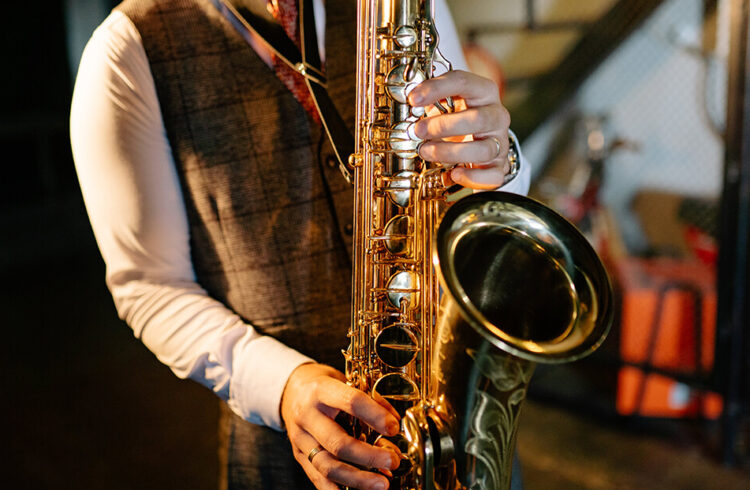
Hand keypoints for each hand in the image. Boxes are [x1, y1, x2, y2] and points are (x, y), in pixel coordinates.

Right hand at [280, 363, 401, 489]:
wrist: (291, 391)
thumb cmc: (325, 387)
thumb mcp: (345, 381)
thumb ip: (369, 399)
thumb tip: (394, 424)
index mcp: (321, 390)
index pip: (351, 402)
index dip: (375, 416)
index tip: (394, 428)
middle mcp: (306, 415)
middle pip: (337, 442)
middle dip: (369, 456)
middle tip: (392, 461)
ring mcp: (300, 438)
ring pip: (328, 466)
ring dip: (358, 479)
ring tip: (382, 483)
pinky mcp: (299, 456)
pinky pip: (318, 478)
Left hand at [408, 70, 510, 189]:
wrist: (480, 140)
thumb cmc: (460, 118)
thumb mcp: (447, 103)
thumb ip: (431, 100)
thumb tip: (409, 102)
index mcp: (483, 92)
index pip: (463, 82)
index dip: (436, 89)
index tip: (413, 99)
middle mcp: (496, 116)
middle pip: (478, 119)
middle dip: (443, 126)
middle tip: (418, 130)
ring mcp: (499, 142)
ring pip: (482, 149)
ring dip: (450, 152)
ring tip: (426, 152)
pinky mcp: (499, 166)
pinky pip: (492, 176)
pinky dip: (472, 177)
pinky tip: (453, 174)